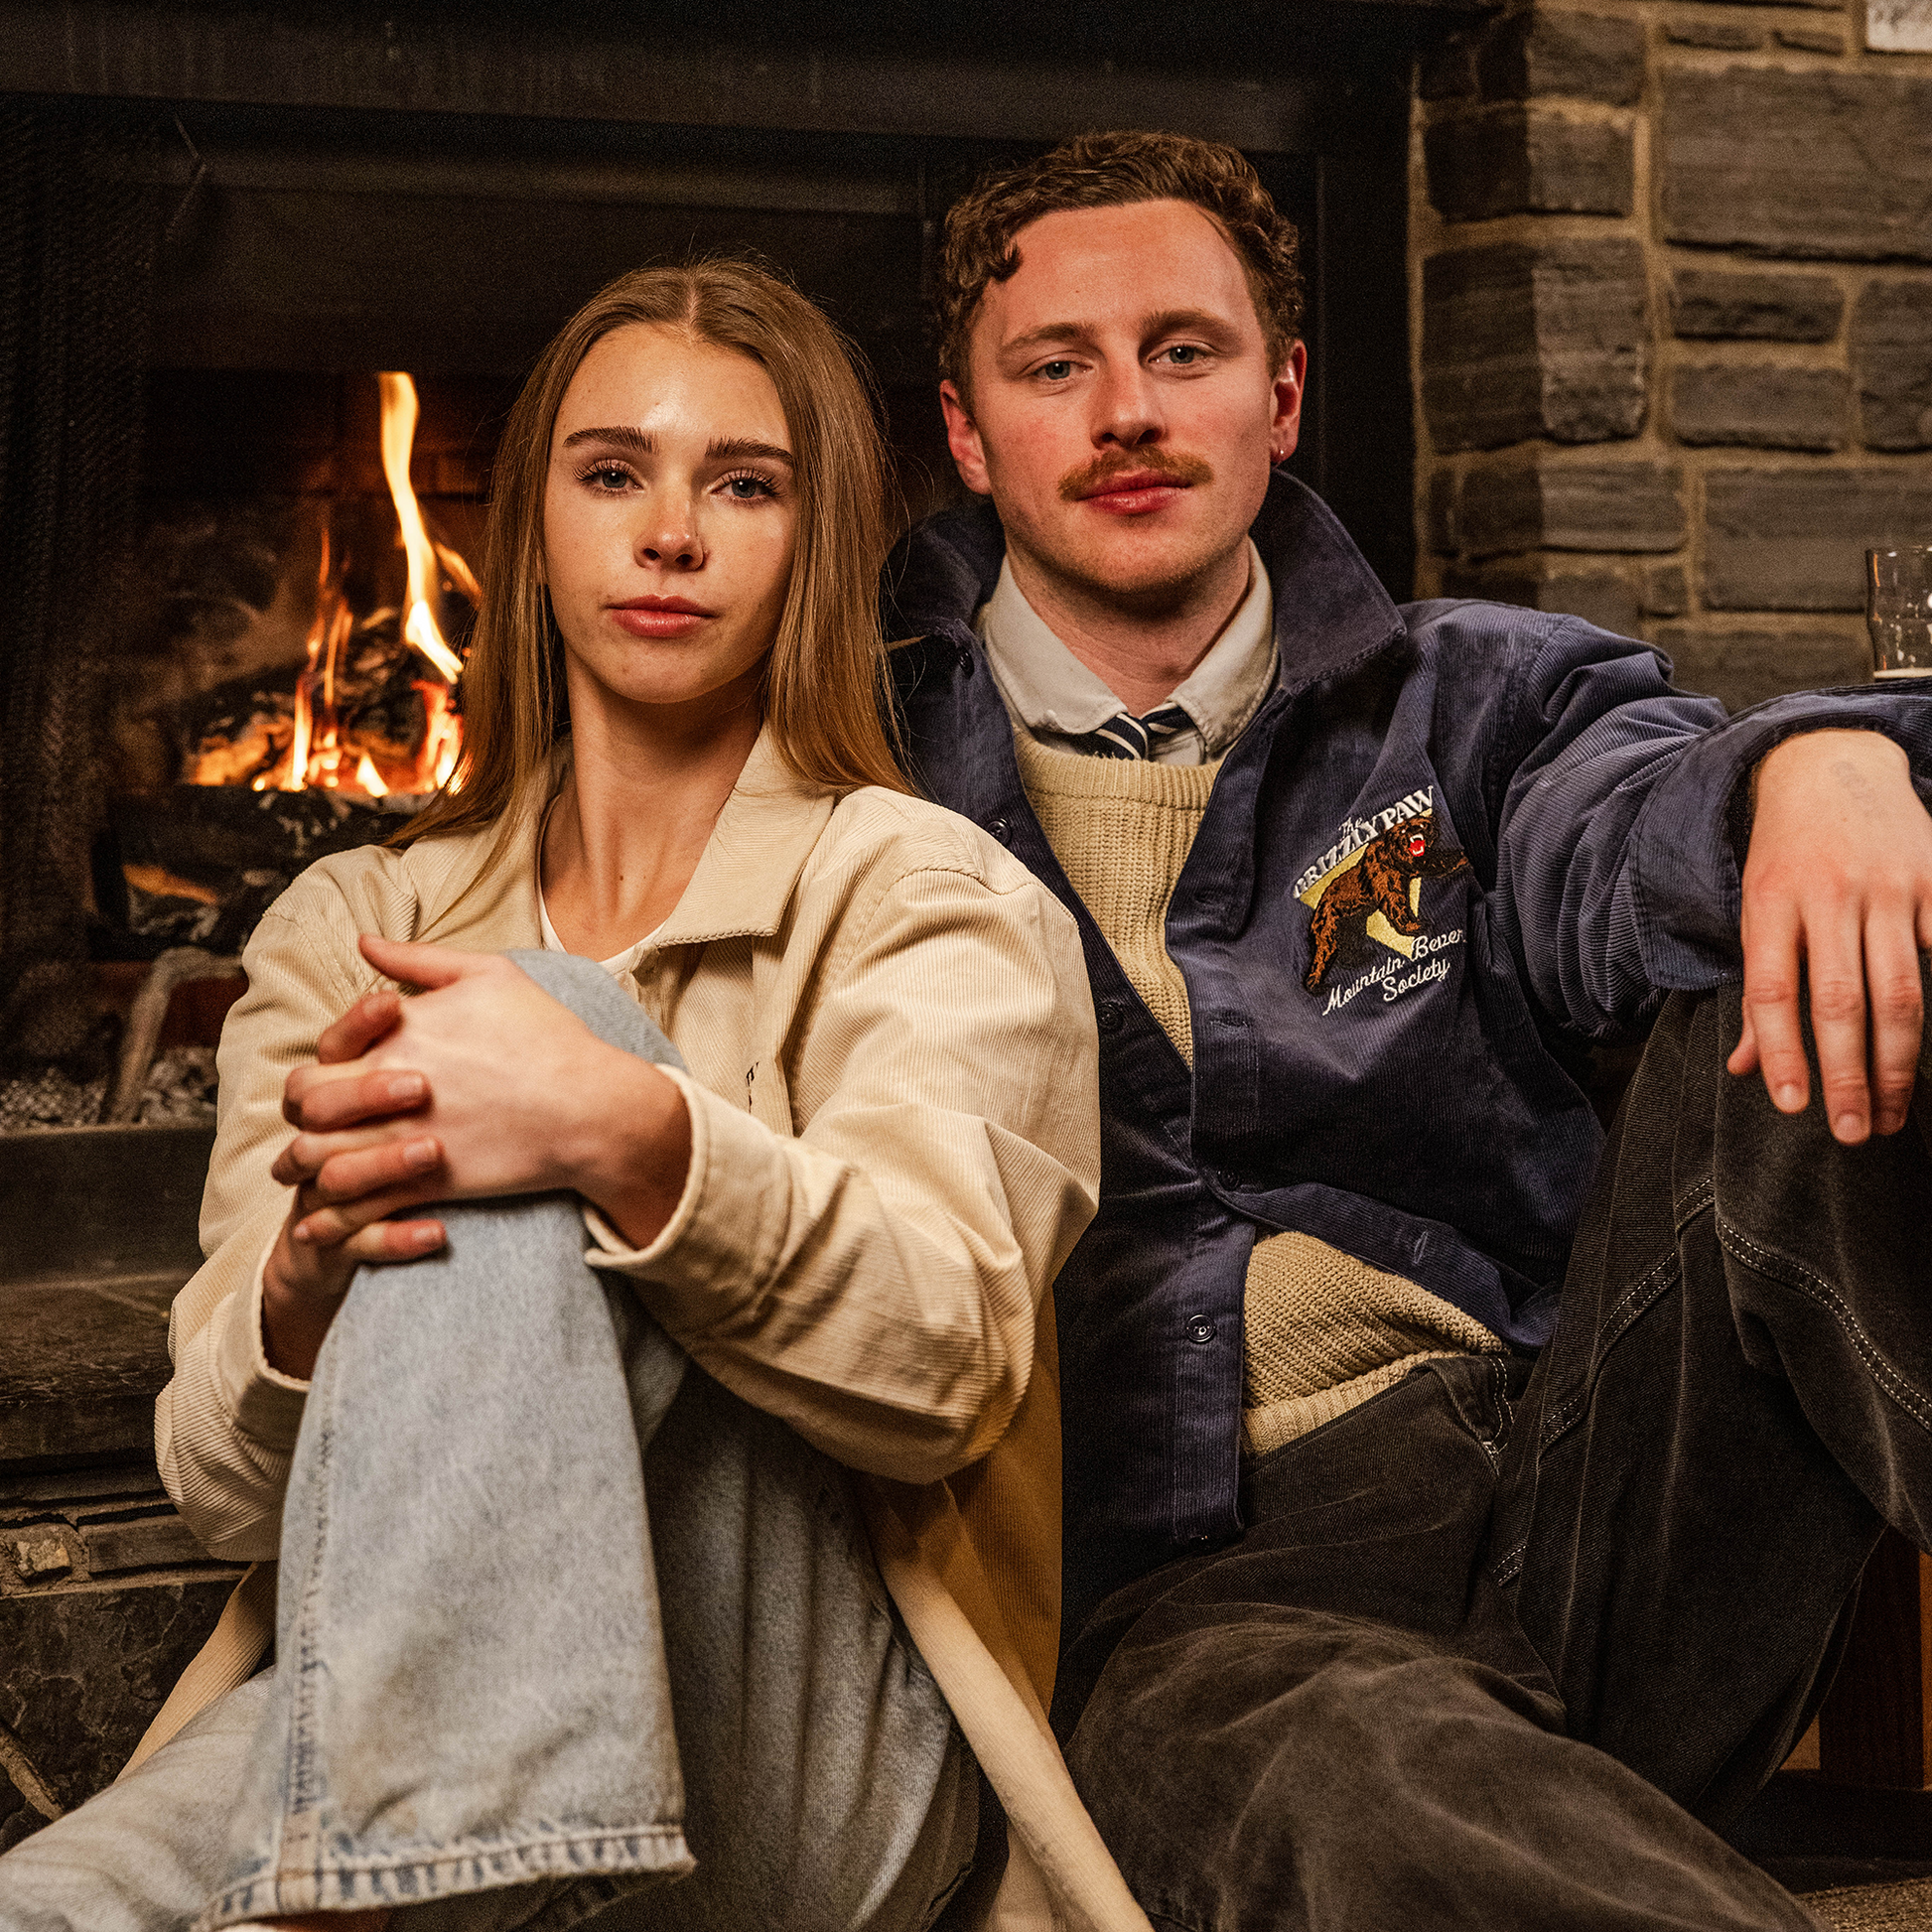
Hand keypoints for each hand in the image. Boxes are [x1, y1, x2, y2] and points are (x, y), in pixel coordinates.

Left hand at [261, 938, 691, 1377]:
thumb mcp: (491, 975)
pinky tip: (327, 1222)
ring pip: (315, 1159)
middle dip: (303, 1115)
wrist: (589, 1105)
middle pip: (304, 1103)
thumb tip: (366, 943)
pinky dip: (331, 1220)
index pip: (323, 1048)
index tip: (350, 1072)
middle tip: (322, 1124)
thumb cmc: (547, 1036)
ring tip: (313, 1174)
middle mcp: (387, 1082)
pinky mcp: (423, 1183)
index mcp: (398, 1031)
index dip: (326, 1062)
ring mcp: (401, 1135)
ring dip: (305, 1168)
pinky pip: (355, 1206)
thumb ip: (421, 960)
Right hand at [261, 987, 448, 1376]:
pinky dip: (395, 1237)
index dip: (354, 1026)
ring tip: (435, 1152)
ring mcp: (334, 1190)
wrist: (447, 1205)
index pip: (330, 1050)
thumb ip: (413, 987)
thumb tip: (370, 941)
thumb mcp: (438, 1042)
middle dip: (362, 1095)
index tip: (395, 1004)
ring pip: (334, 1177)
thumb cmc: (449, 1111)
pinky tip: (438, 1229)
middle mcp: (332, 1137)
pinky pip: (362, 1242)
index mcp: (348, 1089)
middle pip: (316, 1109)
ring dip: (380, 1165)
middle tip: (422, 1086)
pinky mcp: (349, 1240)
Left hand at [1728, 729, 1931, 1142]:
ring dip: (1899, 1063)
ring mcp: (1889, 887)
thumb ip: (1757, 989)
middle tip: (1854, 1132)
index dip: (1783, 1053)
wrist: (1831, 765)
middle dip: (1849, 1075)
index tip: (1793, 1107)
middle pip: (1841, 1002)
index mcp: (1770, 903)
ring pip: (1900, 992)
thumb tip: (1744, 1068)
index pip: (1774, 992)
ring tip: (1893, 1112)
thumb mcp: (1753, 909)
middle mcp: (1828, 896)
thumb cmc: (1785, 855)